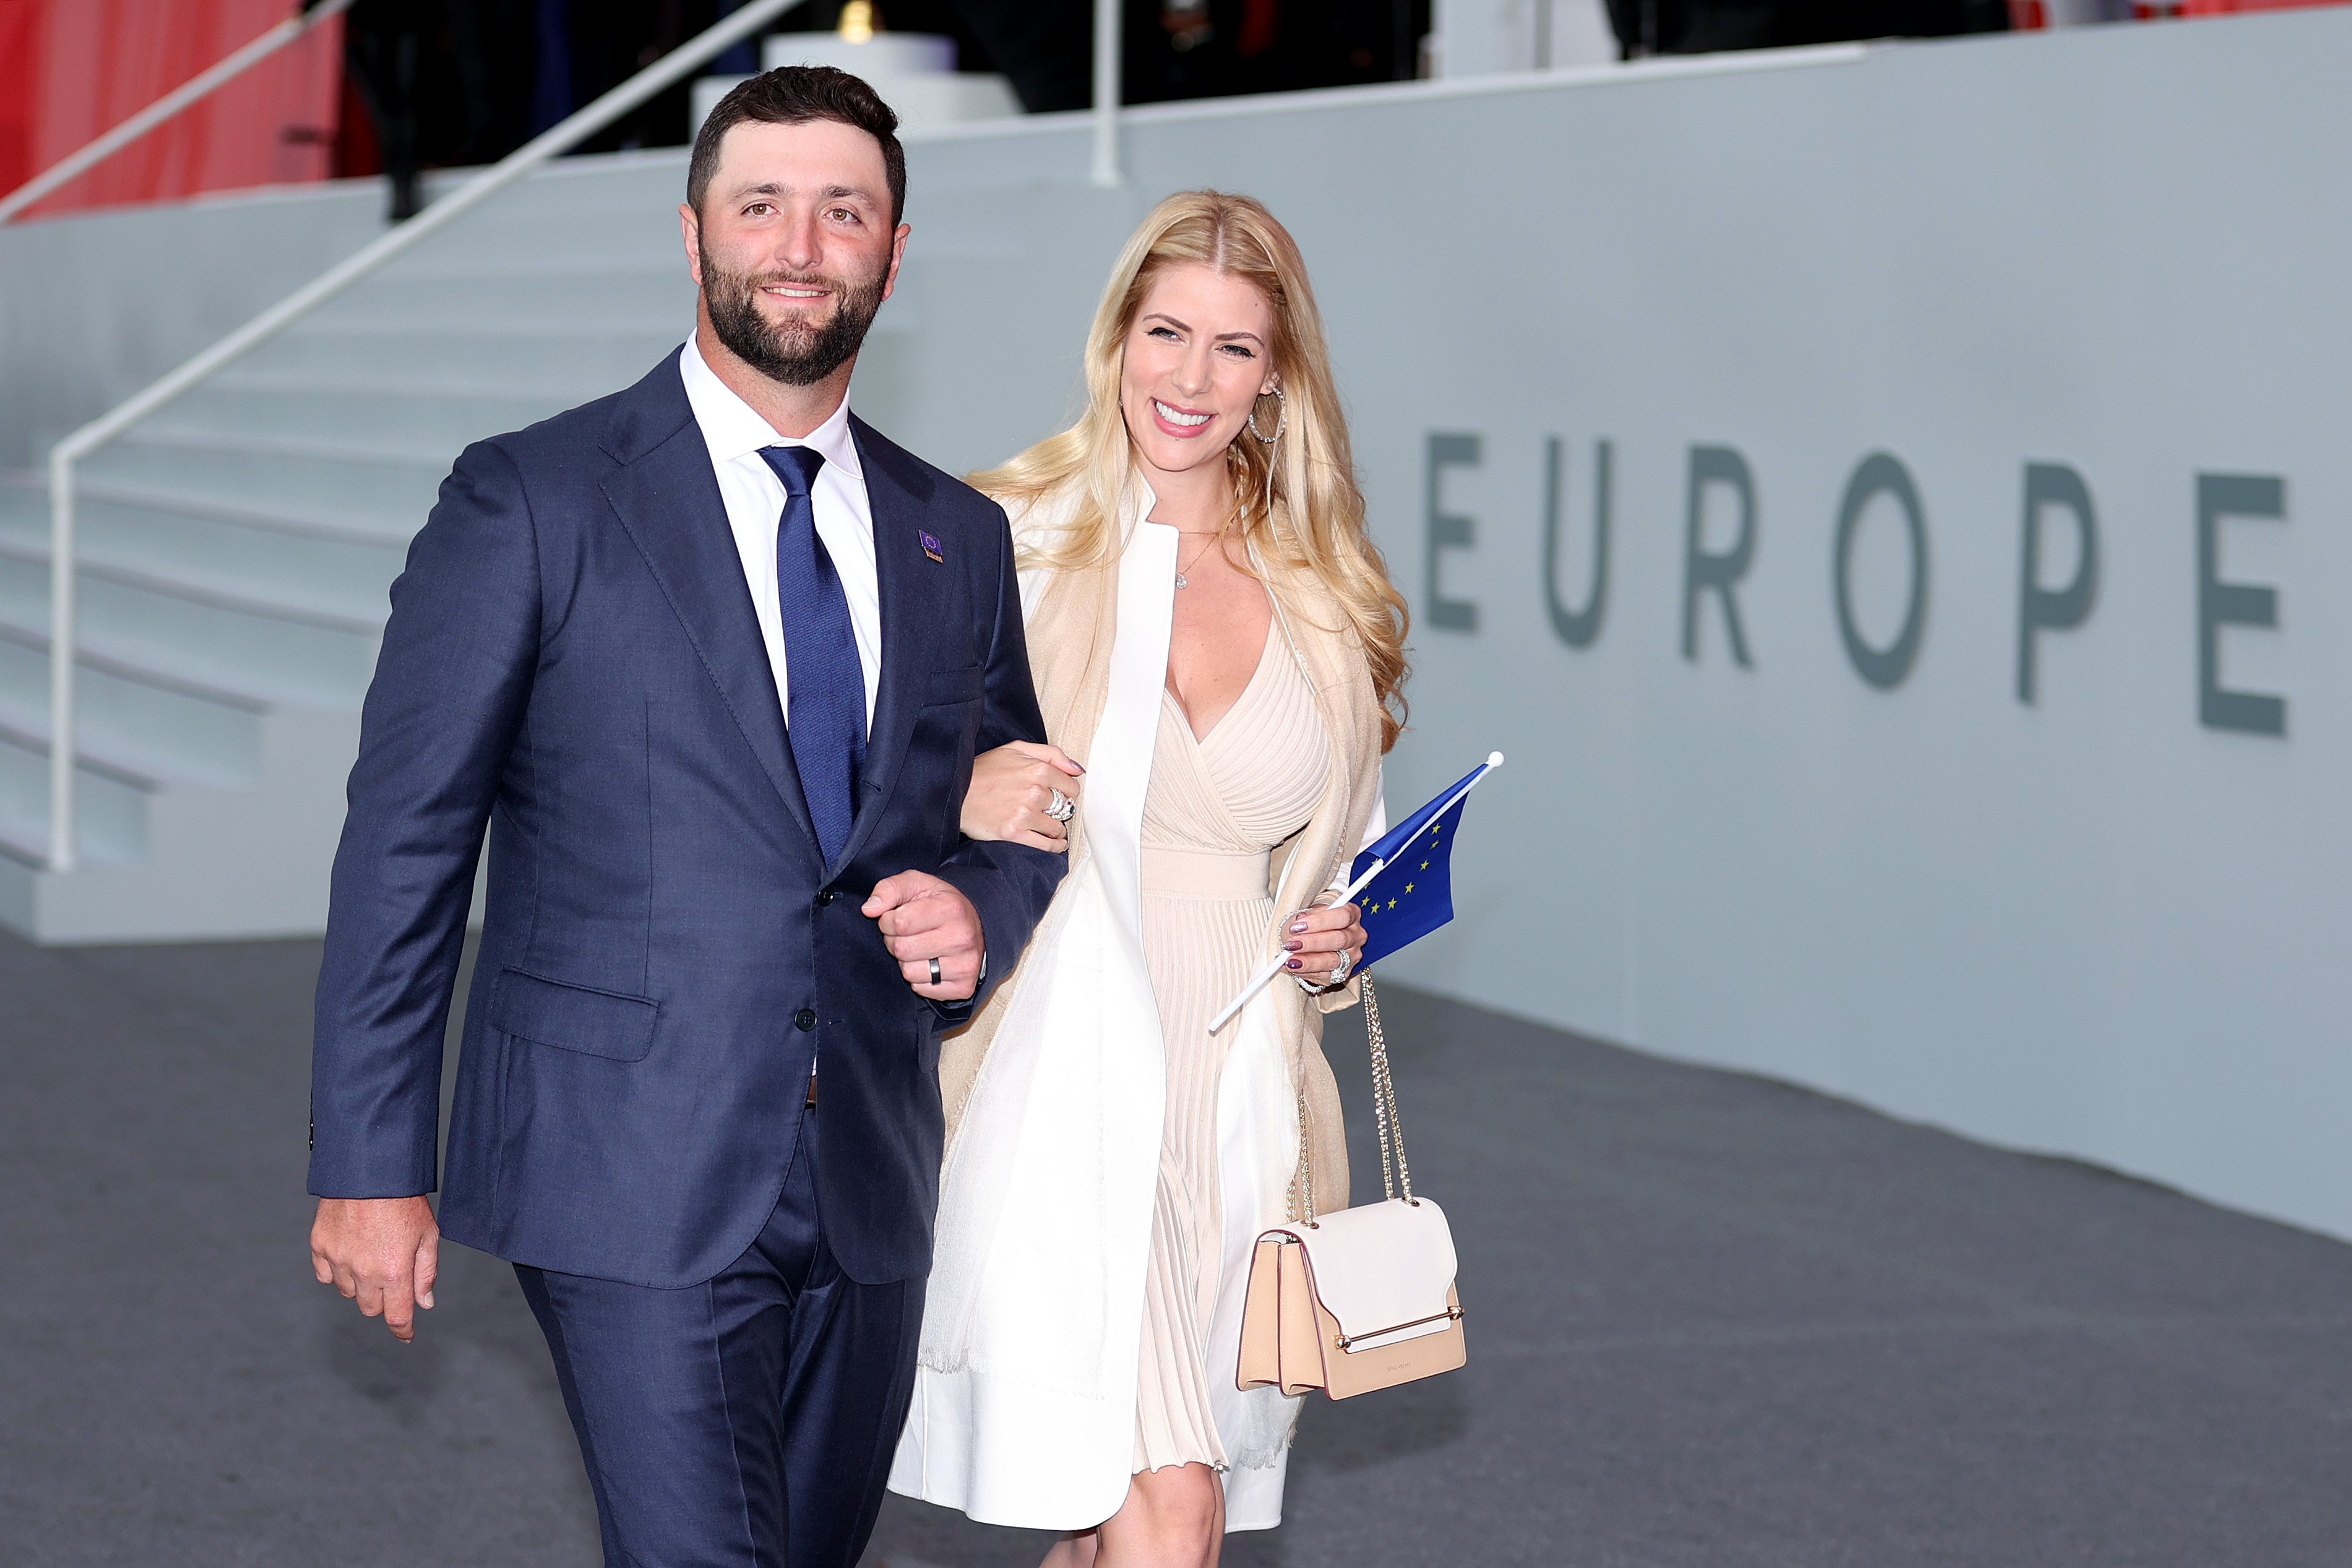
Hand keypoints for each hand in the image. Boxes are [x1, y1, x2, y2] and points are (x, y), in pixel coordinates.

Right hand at [311, 1195, 438, 1341]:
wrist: (369, 1169)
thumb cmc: (404, 1199)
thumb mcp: (428, 1234)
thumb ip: (426, 1272)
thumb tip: (425, 1303)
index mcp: (395, 1271)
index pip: (397, 1316)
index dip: (403, 1330)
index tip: (406, 1334)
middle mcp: (364, 1272)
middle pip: (371, 1308)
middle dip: (384, 1300)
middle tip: (392, 1278)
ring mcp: (338, 1260)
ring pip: (348, 1292)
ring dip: (361, 1284)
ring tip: (371, 1255)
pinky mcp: (319, 1246)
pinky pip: (325, 1275)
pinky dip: (336, 1271)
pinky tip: (349, 1254)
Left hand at [865, 870, 985, 1000]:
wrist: (976, 927)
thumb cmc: (939, 904)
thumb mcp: (915, 885)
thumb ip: (888, 889)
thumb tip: (869, 909)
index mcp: (950, 908)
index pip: (899, 923)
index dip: (888, 920)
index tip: (898, 917)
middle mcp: (961, 938)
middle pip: (901, 949)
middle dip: (895, 941)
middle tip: (908, 934)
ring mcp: (965, 965)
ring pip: (909, 972)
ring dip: (906, 962)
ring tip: (920, 948)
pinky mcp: (963, 987)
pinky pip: (921, 989)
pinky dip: (919, 979)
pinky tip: (931, 964)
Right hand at [960, 741, 1083, 851]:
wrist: (955, 791)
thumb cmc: (984, 769)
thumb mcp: (1016, 749)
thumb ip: (1051, 754)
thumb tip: (1077, 769)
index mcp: (1038, 769)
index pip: (1072, 787)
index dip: (1067, 793)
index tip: (1060, 796)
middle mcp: (1034, 791)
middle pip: (1064, 808)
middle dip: (1059, 810)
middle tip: (1048, 811)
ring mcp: (1025, 814)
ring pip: (1057, 828)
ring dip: (1056, 830)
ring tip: (1050, 828)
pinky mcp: (1014, 833)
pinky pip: (1046, 845)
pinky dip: (1054, 846)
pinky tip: (1055, 844)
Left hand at [1282, 896, 1365, 985]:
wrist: (1313, 942)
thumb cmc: (1313, 925)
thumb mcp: (1308, 914)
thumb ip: (1305, 916)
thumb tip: (1299, 921)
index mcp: (1352, 915)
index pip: (1343, 916)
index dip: (1320, 921)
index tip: (1298, 925)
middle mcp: (1356, 936)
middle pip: (1339, 939)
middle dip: (1312, 943)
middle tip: (1292, 944)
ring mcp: (1352, 956)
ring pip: (1333, 960)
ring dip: (1309, 961)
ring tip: (1290, 960)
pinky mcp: (1343, 973)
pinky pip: (1326, 975)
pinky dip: (1307, 972)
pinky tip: (1295, 968)